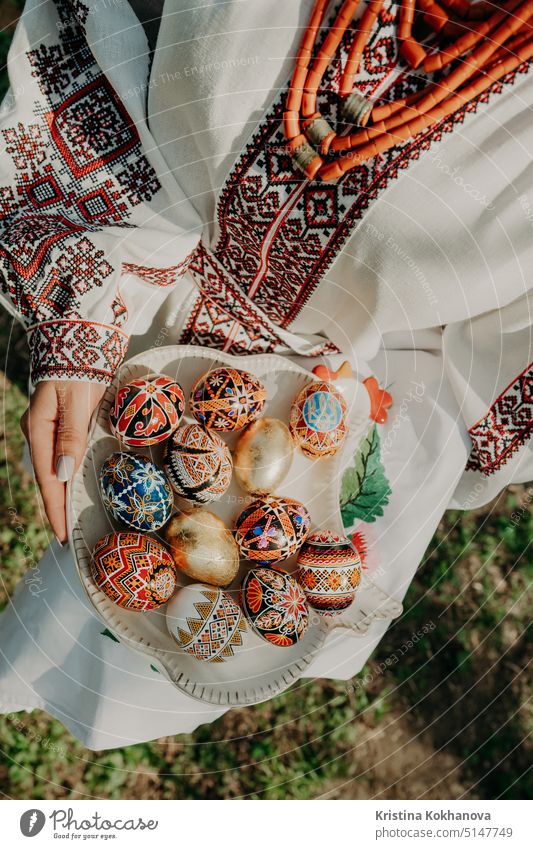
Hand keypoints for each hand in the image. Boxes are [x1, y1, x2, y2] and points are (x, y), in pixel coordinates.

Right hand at [20, 381, 105, 542]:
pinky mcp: (59, 420)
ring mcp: (47, 425)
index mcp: (38, 427)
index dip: (55, 508)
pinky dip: (65, 473)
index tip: (63, 534)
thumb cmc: (80, 367)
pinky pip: (60, 453)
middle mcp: (38, 429)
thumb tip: (63, 473)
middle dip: (56, 506)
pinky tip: (71, 483)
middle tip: (67, 535)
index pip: (47, 478)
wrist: (81, 338)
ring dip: (60, 491)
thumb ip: (70, 436)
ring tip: (68, 517)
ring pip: (53, 466)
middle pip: (47, 476)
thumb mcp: (77, 401)